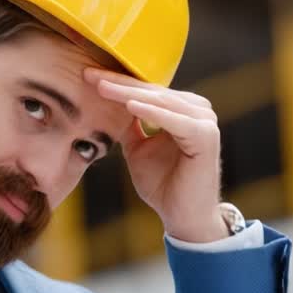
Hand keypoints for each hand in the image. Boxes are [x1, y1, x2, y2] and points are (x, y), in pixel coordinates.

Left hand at [85, 68, 224, 242]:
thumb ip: (128, 128)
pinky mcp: (205, 136)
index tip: (86, 76)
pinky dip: (151, 112)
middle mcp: (197, 110)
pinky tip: (129, 105)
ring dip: (129, 94)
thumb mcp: (137, 150)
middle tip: (89, 75)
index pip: (145, 91)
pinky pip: (174, 120)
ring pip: (160, 101)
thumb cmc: (163, 185)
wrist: (183, 217)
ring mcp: (204, 121)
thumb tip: (105, 107)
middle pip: (151, 91)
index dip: (116, 83)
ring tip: (102, 87)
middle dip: (118, 84)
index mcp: (182, 109)